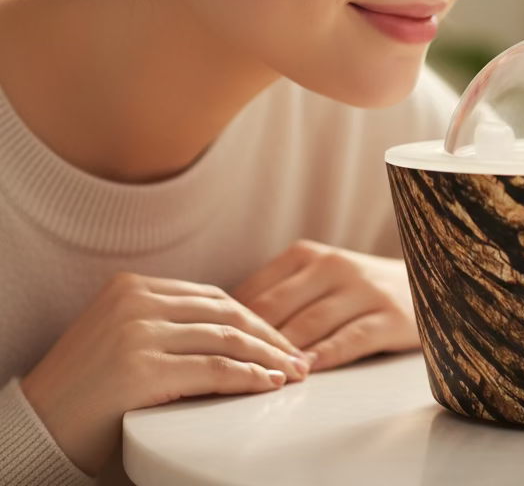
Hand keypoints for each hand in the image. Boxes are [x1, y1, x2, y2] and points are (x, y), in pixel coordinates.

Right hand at [20, 273, 310, 475]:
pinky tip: (268, 385)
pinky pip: (213, 369)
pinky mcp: (142, 370)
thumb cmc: (83, 391)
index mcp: (133, 286)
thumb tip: (234, 330)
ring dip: (267, 357)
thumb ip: (166, 322)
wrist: (35, 428)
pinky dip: (248, 377)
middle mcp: (137, 301)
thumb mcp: (122, 336)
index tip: (280, 337)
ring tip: (291, 373)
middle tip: (297, 355)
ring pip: (226, 338)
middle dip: (269, 335)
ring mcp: (138, 333)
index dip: (253, 317)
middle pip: (225, 311)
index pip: (212, 296)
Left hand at [231, 240, 420, 371]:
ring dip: (284, 354)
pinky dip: (326, 356)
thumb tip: (222, 329)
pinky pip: (351, 337)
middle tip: (228, 373)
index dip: (232, 325)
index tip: (213, 351)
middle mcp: (335, 266)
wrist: (429, 278)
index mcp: (308, 254)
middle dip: (252, 344)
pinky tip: (308, 371)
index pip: (258, 292)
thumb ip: (278, 296)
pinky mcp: (390, 316)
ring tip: (262, 377)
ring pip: (312, 324)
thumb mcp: (317, 277)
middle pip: (280, 309)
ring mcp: (364, 289)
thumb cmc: (356, 288)